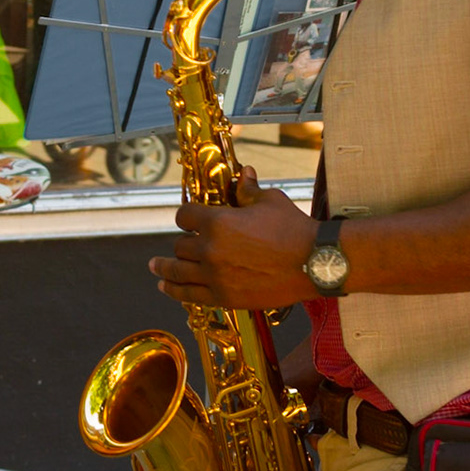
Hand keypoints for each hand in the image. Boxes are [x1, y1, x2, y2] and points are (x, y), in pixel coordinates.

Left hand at [147, 167, 317, 310]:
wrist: (313, 263)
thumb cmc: (294, 228)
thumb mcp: (270, 201)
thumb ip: (248, 190)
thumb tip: (243, 173)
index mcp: (218, 221)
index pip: (184, 216)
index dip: (186, 215)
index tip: (189, 218)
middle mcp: (210, 249)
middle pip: (180, 245)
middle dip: (183, 242)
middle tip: (184, 244)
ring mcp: (215, 276)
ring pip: (177, 271)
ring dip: (164, 268)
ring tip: (155, 267)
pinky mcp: (224, 297)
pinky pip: (189, 295)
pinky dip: (174, 290)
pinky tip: (165, 287)